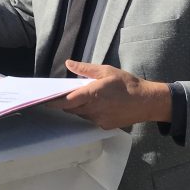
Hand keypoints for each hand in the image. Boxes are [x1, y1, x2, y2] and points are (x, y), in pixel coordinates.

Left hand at [46, 61, 171, 129]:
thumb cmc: (127, 84)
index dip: (53, 102)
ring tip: (82, 98)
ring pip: (80, 114)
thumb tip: (69, 64)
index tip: (42, 100)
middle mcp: (94, 109)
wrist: (147, 102)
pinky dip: (89, 112)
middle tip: (60, 95)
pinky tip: (97, 105)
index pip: (67, 101)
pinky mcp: (104, 126)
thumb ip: (85, 69)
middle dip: (65, 103)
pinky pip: (90, 119)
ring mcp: (99, 120)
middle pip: (71, 109)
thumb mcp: (106, 71)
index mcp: (93, 94)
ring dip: (78, 107)